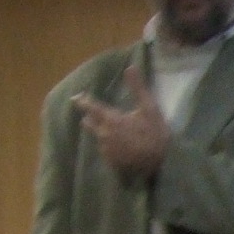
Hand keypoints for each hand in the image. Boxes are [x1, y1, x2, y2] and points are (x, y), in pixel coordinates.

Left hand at [73, 63, 169, 182]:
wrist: (158, 165)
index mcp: (111, 119)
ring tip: (110, 131)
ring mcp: (106, 149)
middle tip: (91, 114)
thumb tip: (130, 67)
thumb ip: (138, 88)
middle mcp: (103, 134)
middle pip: (89, 123)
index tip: (75, 97)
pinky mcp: (111, 162)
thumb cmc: (154, 135)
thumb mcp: (150, 108)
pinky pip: (105, 149)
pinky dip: (109, 145)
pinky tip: (119, 146)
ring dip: (101, 132)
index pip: (90, 107)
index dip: (82, 101)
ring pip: (98, 137)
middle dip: (90, 118)